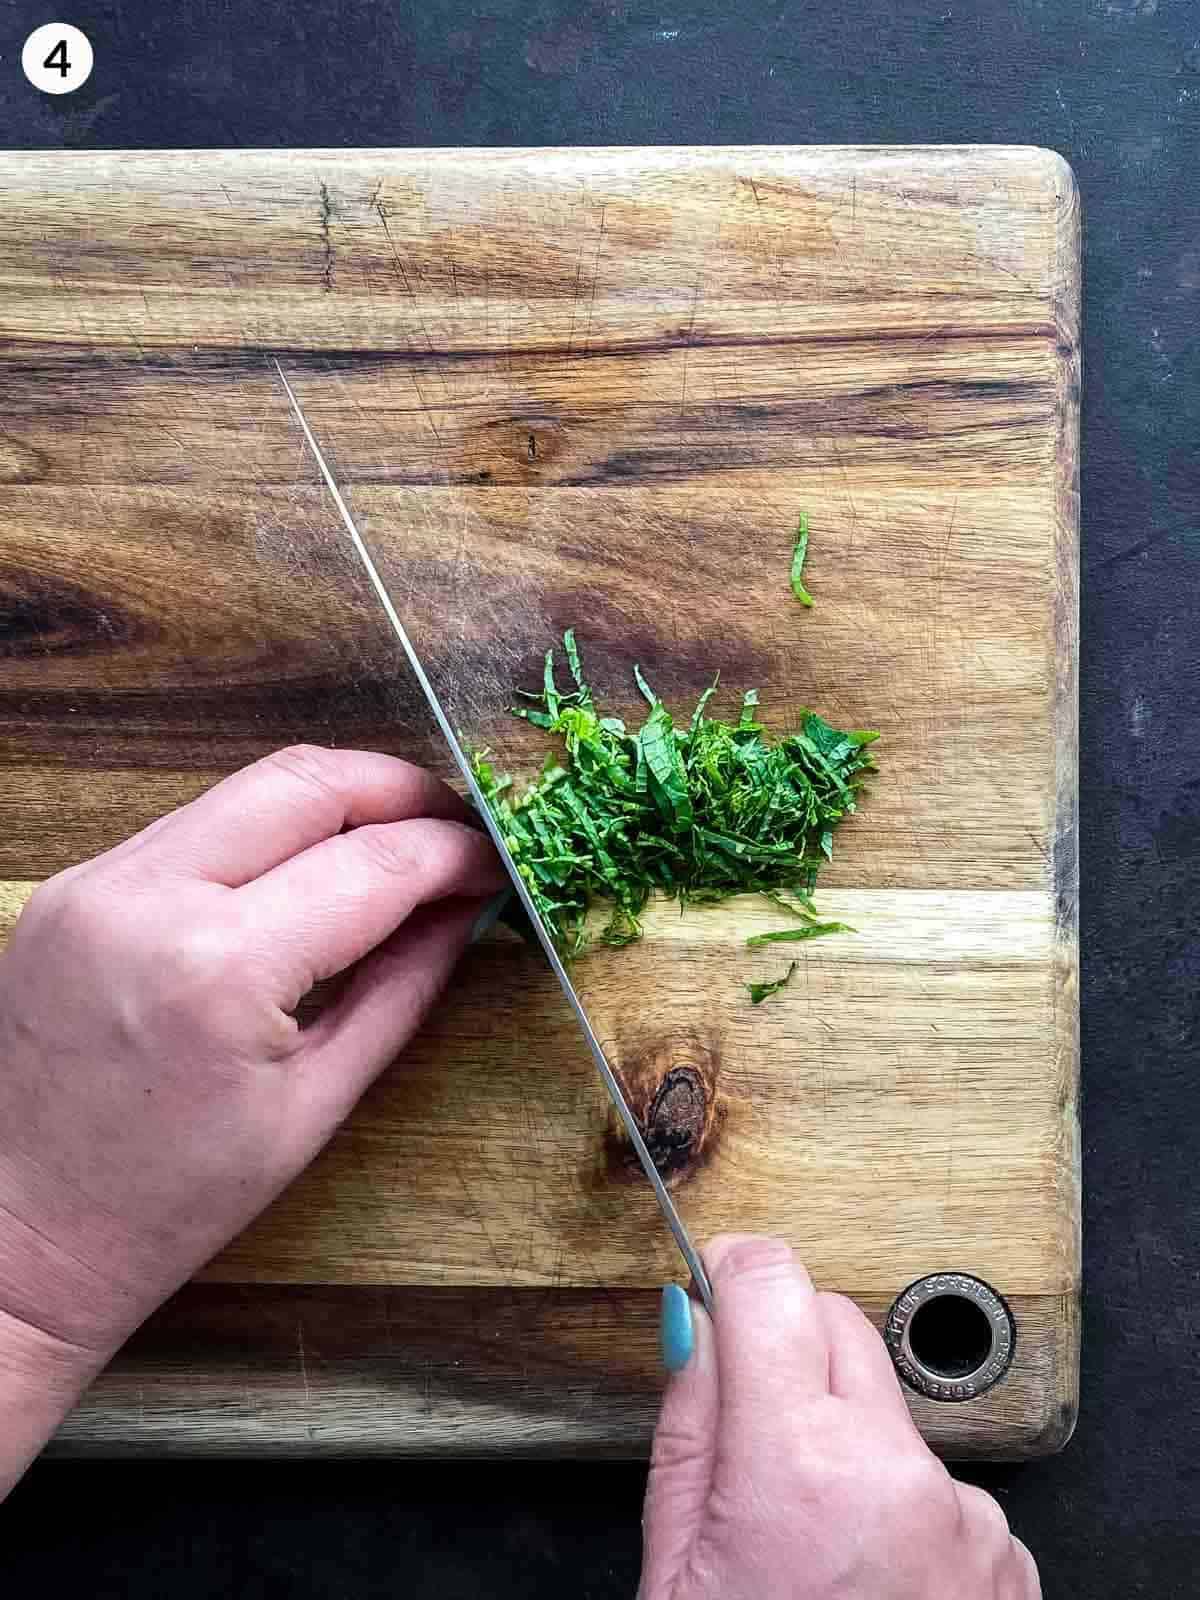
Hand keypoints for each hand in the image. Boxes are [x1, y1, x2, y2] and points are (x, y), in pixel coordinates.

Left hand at [0, 745, 504, 1487]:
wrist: (15, 1235)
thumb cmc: (167, 1201)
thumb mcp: (315, 1105)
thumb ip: (402, 988)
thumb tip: (464, 911)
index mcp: (219, 970)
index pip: (372, 864)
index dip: (453, 853)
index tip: (495, 863)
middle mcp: (149, 899)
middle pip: (307, 782)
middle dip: (400, 790)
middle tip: (456, 828)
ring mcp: (98, 882)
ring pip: (246, 788)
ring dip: (334, 802)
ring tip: (393, 844)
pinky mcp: (74, 885)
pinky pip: (194, 826)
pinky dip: (265, 832)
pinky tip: (306, 870)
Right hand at [641, 1236, 1039, 1599]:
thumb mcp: (676, 1565)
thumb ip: (691, 1422)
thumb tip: (695, 1320)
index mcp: (799, 1464)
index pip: (773, 1282)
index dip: (734, 1269)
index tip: (717, 1277)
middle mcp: (897, 1474)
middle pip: (836, 1325)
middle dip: (787, 1352)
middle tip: (751, 1437)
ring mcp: (964, 1517)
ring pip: (887, 1410)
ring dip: (848, 1440)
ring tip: (813, 1545)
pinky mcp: (1003, 1554)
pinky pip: (936, 1482)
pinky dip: (900, 1506)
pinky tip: (867, 1577)